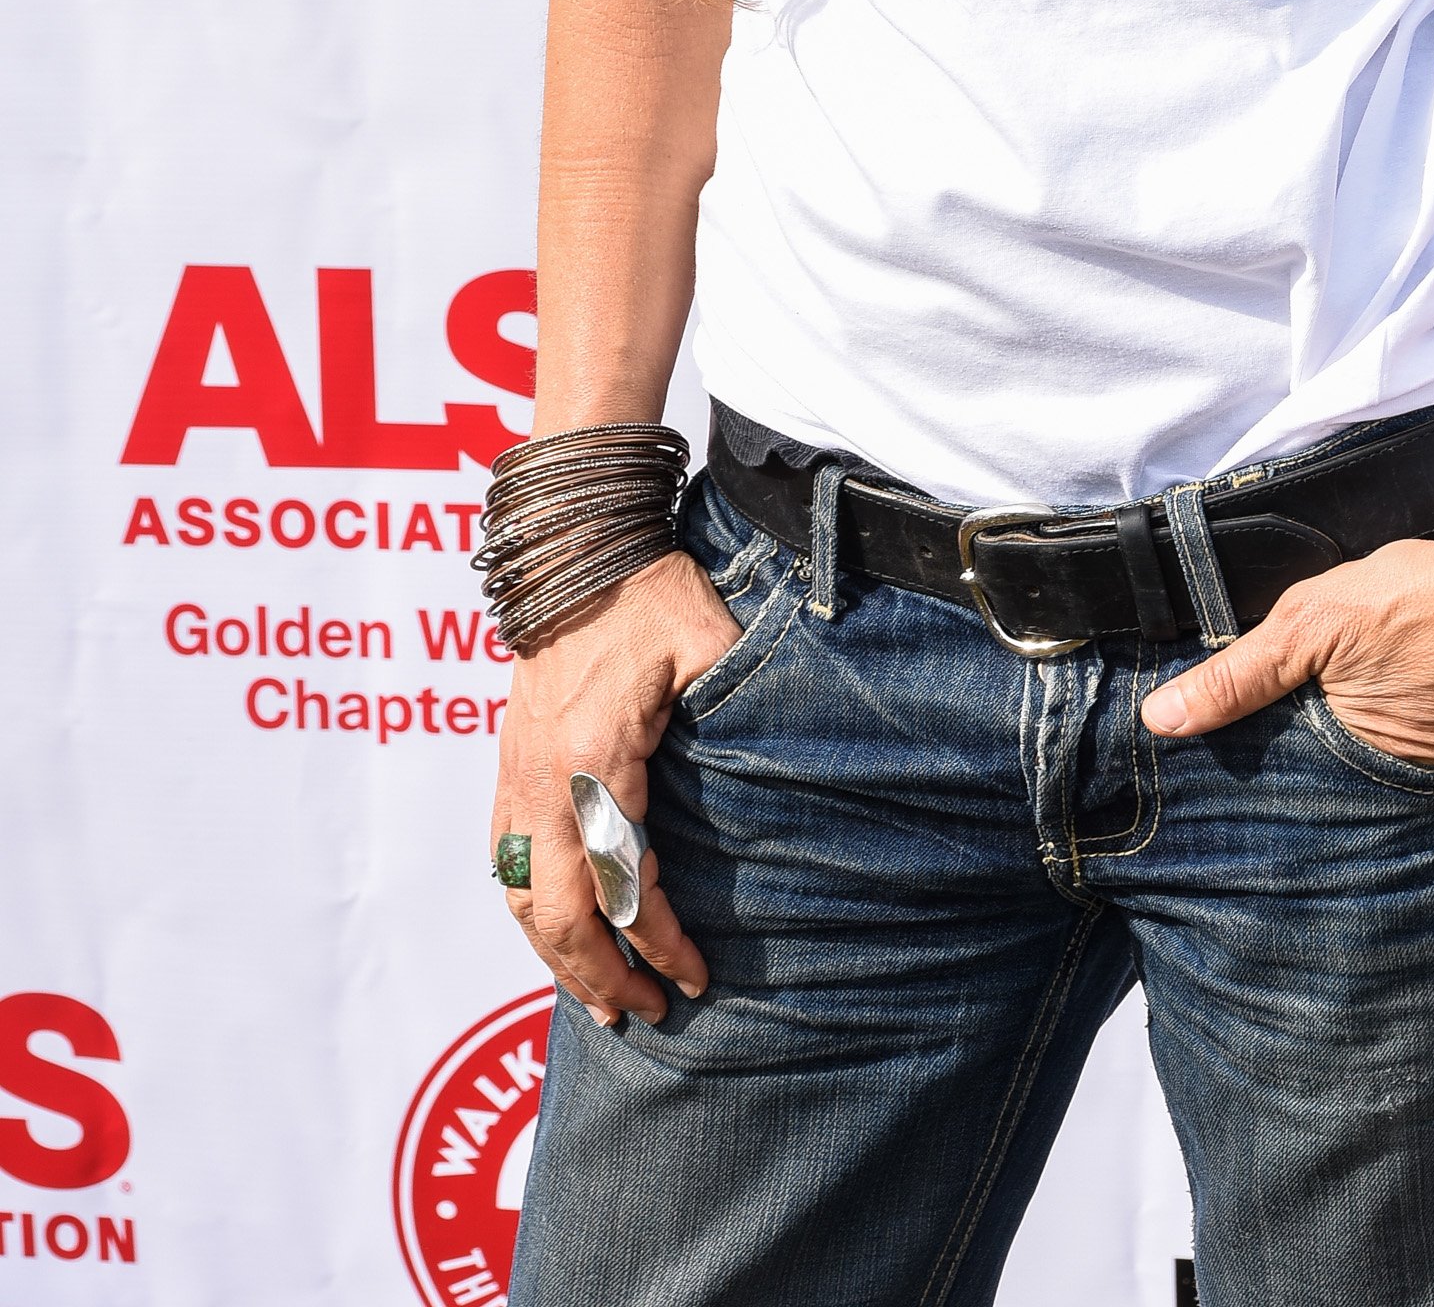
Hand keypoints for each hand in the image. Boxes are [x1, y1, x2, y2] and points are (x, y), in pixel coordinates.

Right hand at [490, 551, 739, 1027]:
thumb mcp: (709, 642)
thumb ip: (739, 703)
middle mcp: (544, 782)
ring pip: (520, 899)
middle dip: (602, 976)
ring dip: (557, 960)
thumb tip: (794, 755)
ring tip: (601, 1002)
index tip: (696, 978)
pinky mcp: (508, 769)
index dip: (659, 942)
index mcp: (595, 758)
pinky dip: (531, 916)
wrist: (575, 553)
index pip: (623, 882)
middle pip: (558, 914)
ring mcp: (517, 778)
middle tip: (649, 1014)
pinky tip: (558, 940)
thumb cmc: (650, 595)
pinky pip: (505, 866)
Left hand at [1139, 502, 1433, 767]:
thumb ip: (1237, 676)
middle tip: (1342, 705)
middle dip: (1340, 755)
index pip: (1304, 785)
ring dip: (1397, 737)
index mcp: (1360, 768)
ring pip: (1409, 763)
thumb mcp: (1311, 624)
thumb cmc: (1422, 596)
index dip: (1284, 760)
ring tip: (1390, 695)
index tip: (1264, 749)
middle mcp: (1416, 788)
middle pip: (1357, 778)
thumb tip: (1162, 720)